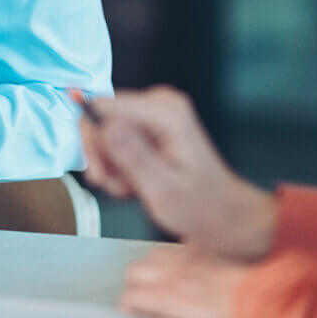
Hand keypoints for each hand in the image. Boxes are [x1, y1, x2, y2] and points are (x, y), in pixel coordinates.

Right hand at [80, 86, 277, 260]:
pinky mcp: (148, 125)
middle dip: (103, 158)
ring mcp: (153, 113)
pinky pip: (115, 141)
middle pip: (100, 119)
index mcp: (166, 112)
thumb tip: (104, 125)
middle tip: (117, 187)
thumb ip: (133, 156)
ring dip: (111, 168)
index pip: (103, 107)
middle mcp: (159, 103)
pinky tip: (136, 183)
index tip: (102, 174)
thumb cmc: (201, 206)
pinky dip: (119, 167)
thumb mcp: (163, 189)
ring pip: (105, 134)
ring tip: (133, 188)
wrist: (221, 213)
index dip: (95, 143)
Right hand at [119, 246, 248, 317]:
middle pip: (134, 270)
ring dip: (150, 266)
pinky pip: (177, 246)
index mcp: (169, 296)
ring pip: (151, 255)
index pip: (131, 296)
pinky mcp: (200, 247)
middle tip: (143, 294)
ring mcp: (185, 257)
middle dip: (134, 283)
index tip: (131, 311)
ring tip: (159, 278)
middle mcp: (173, 273)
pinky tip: (183, 264)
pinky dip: (175, 254)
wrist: (256, 299)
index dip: (127, 306)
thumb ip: (164, 313)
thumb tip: (147, 310)